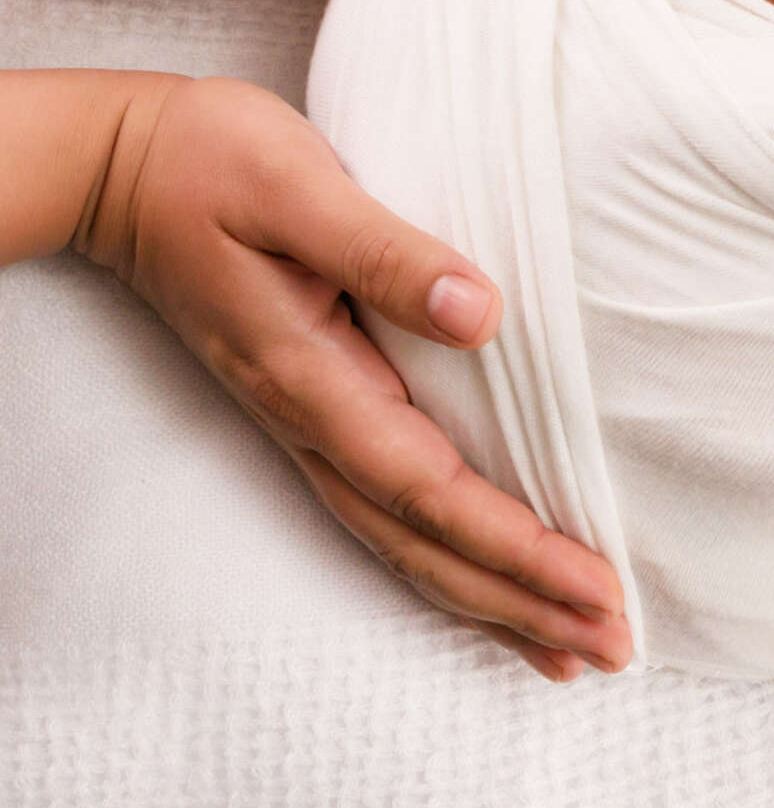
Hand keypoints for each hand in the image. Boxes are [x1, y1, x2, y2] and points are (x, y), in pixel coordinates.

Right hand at [74, 74, 632, 684]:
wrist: (128, 165)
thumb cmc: (213, 162)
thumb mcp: (300, 188)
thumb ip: (384, 252)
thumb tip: (480, 313)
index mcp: (313, 377)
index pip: (431, 491)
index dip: (515, 547)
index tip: (595, 585)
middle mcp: (308, 419)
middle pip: (423, 544)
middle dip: (520, 602)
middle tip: (612, 645)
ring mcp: (305, 420)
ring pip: (403, 541)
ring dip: (488, 597)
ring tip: (564, 646)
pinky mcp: (312, 403)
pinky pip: (387, 507)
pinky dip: (444, 555)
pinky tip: (481, 574)